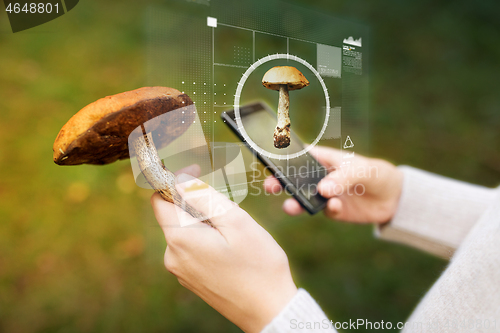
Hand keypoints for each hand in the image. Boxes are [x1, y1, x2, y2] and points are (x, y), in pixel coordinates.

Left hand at [151, 167, 296, 332]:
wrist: (270, 310)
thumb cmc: (258, 265)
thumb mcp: (235, 221)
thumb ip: (203, 197)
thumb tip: (179, 180)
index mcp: (180, 239)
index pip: (160, 199)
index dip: (175, 180)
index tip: (198, 171)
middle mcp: (173, 257)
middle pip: (173, 214)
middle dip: (196, 202)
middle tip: (228, 206)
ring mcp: (181, 271)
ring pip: (185, 231)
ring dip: (204, 220)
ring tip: (234, 231)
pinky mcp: (191, 279)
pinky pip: (192, 248)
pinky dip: (206, 238)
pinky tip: (230, 247)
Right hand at [264, 146, 402, 223]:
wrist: (394, 197)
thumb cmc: (375, 173)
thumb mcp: (361, 170)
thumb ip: (342, 179)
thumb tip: (322, 190)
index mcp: (322, 159)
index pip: (298, 156)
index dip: (283, 158)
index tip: (270, 162)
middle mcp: (318, 177)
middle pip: (293, 179)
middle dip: (280, 182)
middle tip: (270, 186)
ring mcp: (324, 194)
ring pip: (303, 198)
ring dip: (295, 203)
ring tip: (290, 207)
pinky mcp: (332, 210)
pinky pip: (324, 211)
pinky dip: (328, 209)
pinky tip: (336, 206)